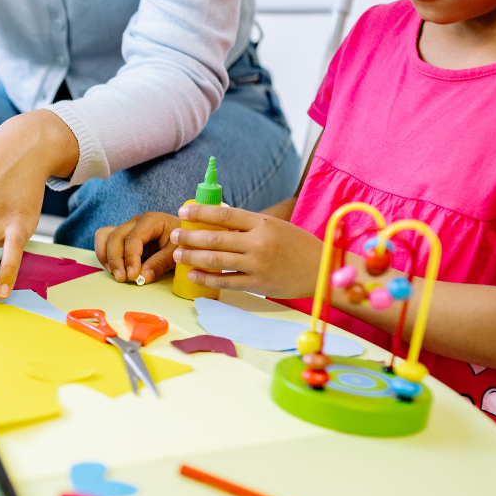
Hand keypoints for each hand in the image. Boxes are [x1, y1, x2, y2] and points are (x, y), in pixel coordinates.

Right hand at [94, 212, 181, 284]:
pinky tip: (114, 269)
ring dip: (107, 257)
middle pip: (115, 236)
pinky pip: (104, 240)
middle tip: (123, 278)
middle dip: (116, 259)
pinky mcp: (122, 238)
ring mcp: (127, 229)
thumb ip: (160, 263)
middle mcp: (135, 222)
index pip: (133, 237)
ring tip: (117, 274)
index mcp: (151, 221)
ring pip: (105, 237)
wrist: (186, 237)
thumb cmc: (183, 242)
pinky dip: (105, 255)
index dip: (130, 257)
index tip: (133, 275)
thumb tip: (142, 277)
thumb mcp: (177, 252)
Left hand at [169, 204, 322, 297]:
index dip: (201, 212)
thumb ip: (249, 225)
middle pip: (215, 238)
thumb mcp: (276, 227)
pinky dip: (206, 278)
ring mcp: (257, 265)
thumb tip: (217, 219)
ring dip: (192, 256)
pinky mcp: (257, 284)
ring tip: (177, 254)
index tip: (183, 211)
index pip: (226, 214)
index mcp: (264, 224)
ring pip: (216, 260)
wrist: (322, 270)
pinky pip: (225, 281)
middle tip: (174, 235)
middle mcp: (259, 243)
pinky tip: (192, 274)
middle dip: (190, 237)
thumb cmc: (297, 246)